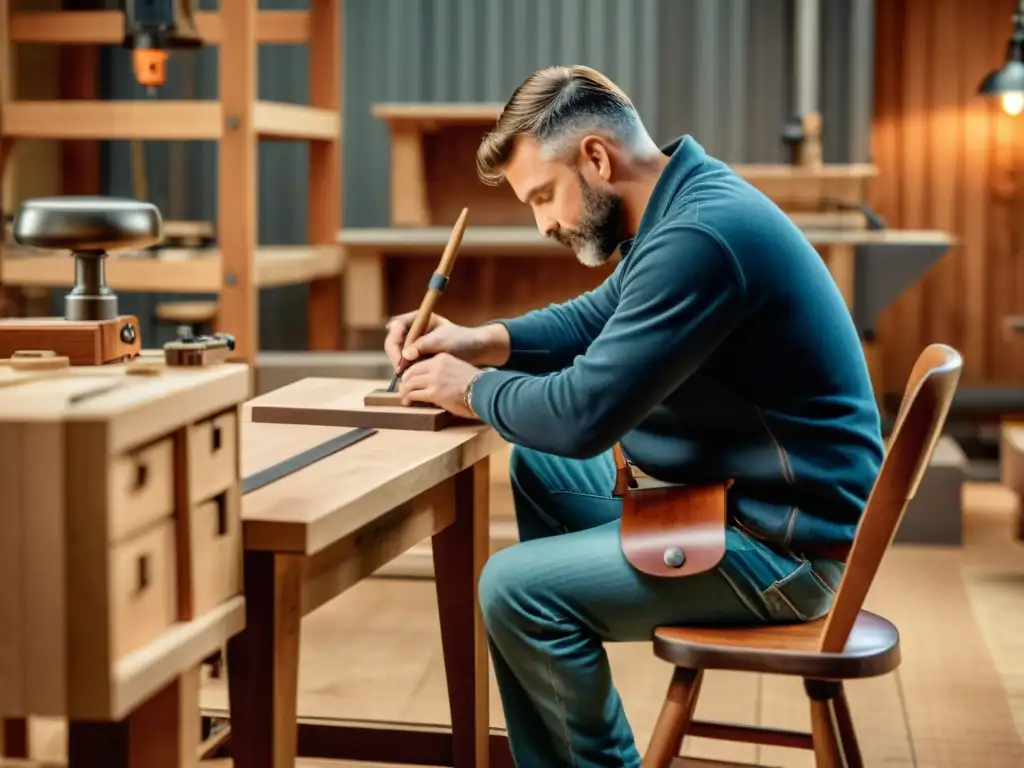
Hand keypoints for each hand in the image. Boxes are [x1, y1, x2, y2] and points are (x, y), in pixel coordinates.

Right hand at [384, 311, 510, 368]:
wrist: (474, 350)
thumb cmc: (461, 340)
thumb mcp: (442, 341)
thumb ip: (423, 345)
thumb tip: (405, 355)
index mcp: (418, 318)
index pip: (397, 327)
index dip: (395, 344)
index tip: (401, 360)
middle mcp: (413, 327)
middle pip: (394, 340)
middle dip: (395, 356)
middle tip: (401, 371)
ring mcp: (414, 341)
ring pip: (398, 352)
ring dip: (400, 364)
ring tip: (407, 376)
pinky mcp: (417, 353)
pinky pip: (405, 360)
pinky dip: (406, 369)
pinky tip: (411, 377)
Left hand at [398, 353, 480, 417]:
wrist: (486, 391)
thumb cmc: (477, 385)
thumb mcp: (458, 370)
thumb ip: (445, 373)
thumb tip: (434, 383)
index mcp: (442, 358)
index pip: (419, 364)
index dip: (411, 373)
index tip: (410, 381)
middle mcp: (436, 365)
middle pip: (411, 372)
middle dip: (405, 382)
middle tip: (404, 391)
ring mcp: (434, 378)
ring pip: (409, 383)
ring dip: (404, 392)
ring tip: (405, 399)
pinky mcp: (434, 392)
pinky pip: (413, 394)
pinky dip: (408, 399)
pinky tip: (408, 403)